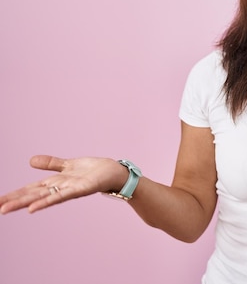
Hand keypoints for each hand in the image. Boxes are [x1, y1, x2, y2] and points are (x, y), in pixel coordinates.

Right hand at [0, 155, 126, 213]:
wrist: (113, 172)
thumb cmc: (92, 170)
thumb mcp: (68, 164)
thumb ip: (51, 164)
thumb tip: (30, 161)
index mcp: (55, 182)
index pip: (30, 189)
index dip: (14, 194)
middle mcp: (59, 188)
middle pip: (33, 195)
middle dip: (14, 202)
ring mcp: (69, 190)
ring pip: (43, 198)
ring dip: (25, 204)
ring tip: (6, 209)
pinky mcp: (80, 189)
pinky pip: (61, 196)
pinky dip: (46, 202)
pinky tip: (33, 208)